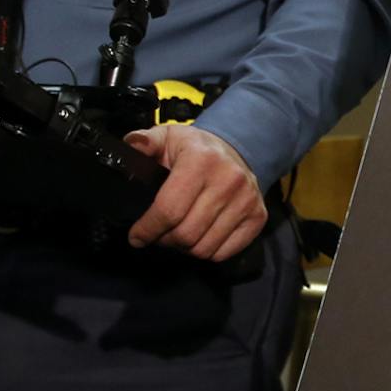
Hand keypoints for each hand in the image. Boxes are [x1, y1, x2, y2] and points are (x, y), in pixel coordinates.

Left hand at [122, 126, 267, 261]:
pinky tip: (199, 237)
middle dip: (164, 240)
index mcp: (201, 159)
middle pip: (186, 234)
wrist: (237, 150)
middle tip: (158, 234)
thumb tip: (132, 146)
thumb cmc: (194, 149)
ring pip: (204, 248)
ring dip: (184, 249)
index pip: (169, 210)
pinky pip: (224, 253)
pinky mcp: (258, 217)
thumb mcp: (167, 137)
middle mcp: (229, 180)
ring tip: (177, 235)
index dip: (147, 229)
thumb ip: (143, 141)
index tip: (136, 237)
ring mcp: (247, 200)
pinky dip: (206, 252)